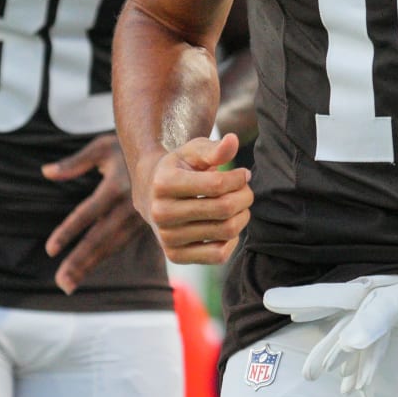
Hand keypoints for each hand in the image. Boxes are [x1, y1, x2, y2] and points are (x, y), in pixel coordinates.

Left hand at [42, 133, 148, 294]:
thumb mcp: (101, 148)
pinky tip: (88, 268)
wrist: (168, 153)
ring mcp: (138, 216)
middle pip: (99, 238)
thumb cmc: (127, 148)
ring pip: (111, 246)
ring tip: (69, 284)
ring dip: (90, 265)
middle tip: (61, 282)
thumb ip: (74, 163)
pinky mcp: (144, 223)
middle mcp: (128, 205)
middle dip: (79, 261)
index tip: (50, 250)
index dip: (68, 231)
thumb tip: (45, 172)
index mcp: (115, 186)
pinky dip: (105, 256)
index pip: (87, 214)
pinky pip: (121, 243)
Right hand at [135, 132, 250, 264]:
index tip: (243, 174)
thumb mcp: (194, 152)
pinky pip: (219, 255)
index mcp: (164, 183)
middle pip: (224, 208)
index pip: (217, 184)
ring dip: (242, 216)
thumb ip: (215, 149)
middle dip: (245, 197)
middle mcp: (161, 213)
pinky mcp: (175, 256)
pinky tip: (226, 224)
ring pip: (226, 231)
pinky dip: (232, 240)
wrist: (152, 194)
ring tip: (238, 205)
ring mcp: (167, 238)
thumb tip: (233, 140)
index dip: (239, 179)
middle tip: (246, 190)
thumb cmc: (180, 168)